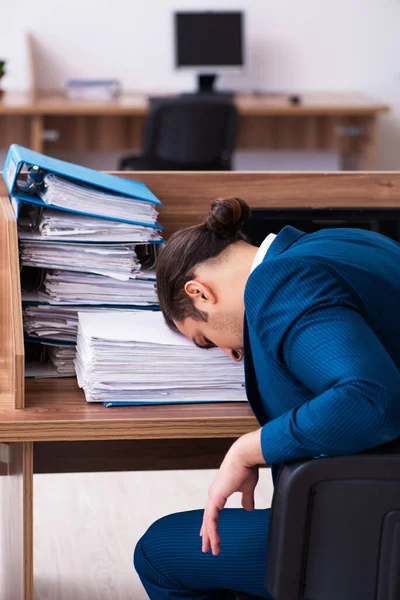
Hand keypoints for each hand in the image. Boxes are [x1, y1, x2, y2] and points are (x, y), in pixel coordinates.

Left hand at [200, 429, 263, 555]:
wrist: (244, 456)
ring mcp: (213, 496)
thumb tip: (248, 509)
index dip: (210, 523)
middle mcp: (214, 494)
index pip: (212, 511)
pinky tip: (214, 540)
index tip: (208, 534)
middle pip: (207, 518)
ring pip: (208, 521)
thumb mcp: (247, 487)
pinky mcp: (216, 497)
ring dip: (209, 536)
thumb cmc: (246, 468)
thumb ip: (246, 499)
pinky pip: (212, 518)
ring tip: (210, 550)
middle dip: (206, 533)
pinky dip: (212, 530)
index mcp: (219, 492)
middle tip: (206, 547)